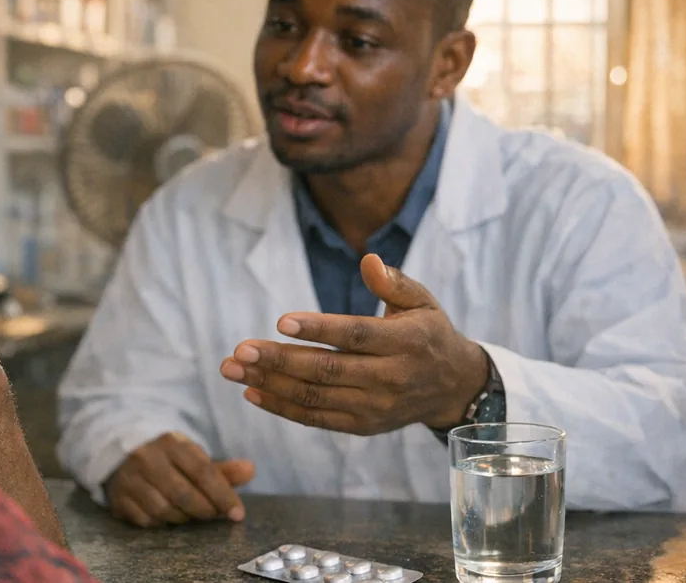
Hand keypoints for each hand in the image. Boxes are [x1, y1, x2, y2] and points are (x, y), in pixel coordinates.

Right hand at [104, 432, 254, 527]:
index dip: (223, 495)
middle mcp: (147, 458)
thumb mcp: (189, 455)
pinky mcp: (117, 498)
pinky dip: (161, 522)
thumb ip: (220, 469)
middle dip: (206, 510)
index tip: (237, 513)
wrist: (115, 448)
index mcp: (170, 443)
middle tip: (215, 514)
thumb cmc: (162, 455)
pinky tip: (167, 514)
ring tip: (191, 513)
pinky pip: (146, 520)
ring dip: (184, 518)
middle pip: (184, 495)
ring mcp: (129, 479)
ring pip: (165, 510)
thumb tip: (251, 470)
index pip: (203, 472)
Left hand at [219, 254, 488, 434]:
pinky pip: (315, 418)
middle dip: (278, 359)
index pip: (356, 335)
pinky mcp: (361, 425)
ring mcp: (374, 407)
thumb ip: (393, 283)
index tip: (280, 322)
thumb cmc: (428, 334)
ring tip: (232, 368)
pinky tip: (251, 391)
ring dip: (269, 382)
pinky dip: (281, 407)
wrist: (453, 388)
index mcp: (405, 342)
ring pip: (314, 396)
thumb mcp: (422, 302)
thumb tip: (368, 259)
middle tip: (239, 349)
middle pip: (326, 369)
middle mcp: (389, 378)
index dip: (319, 329)